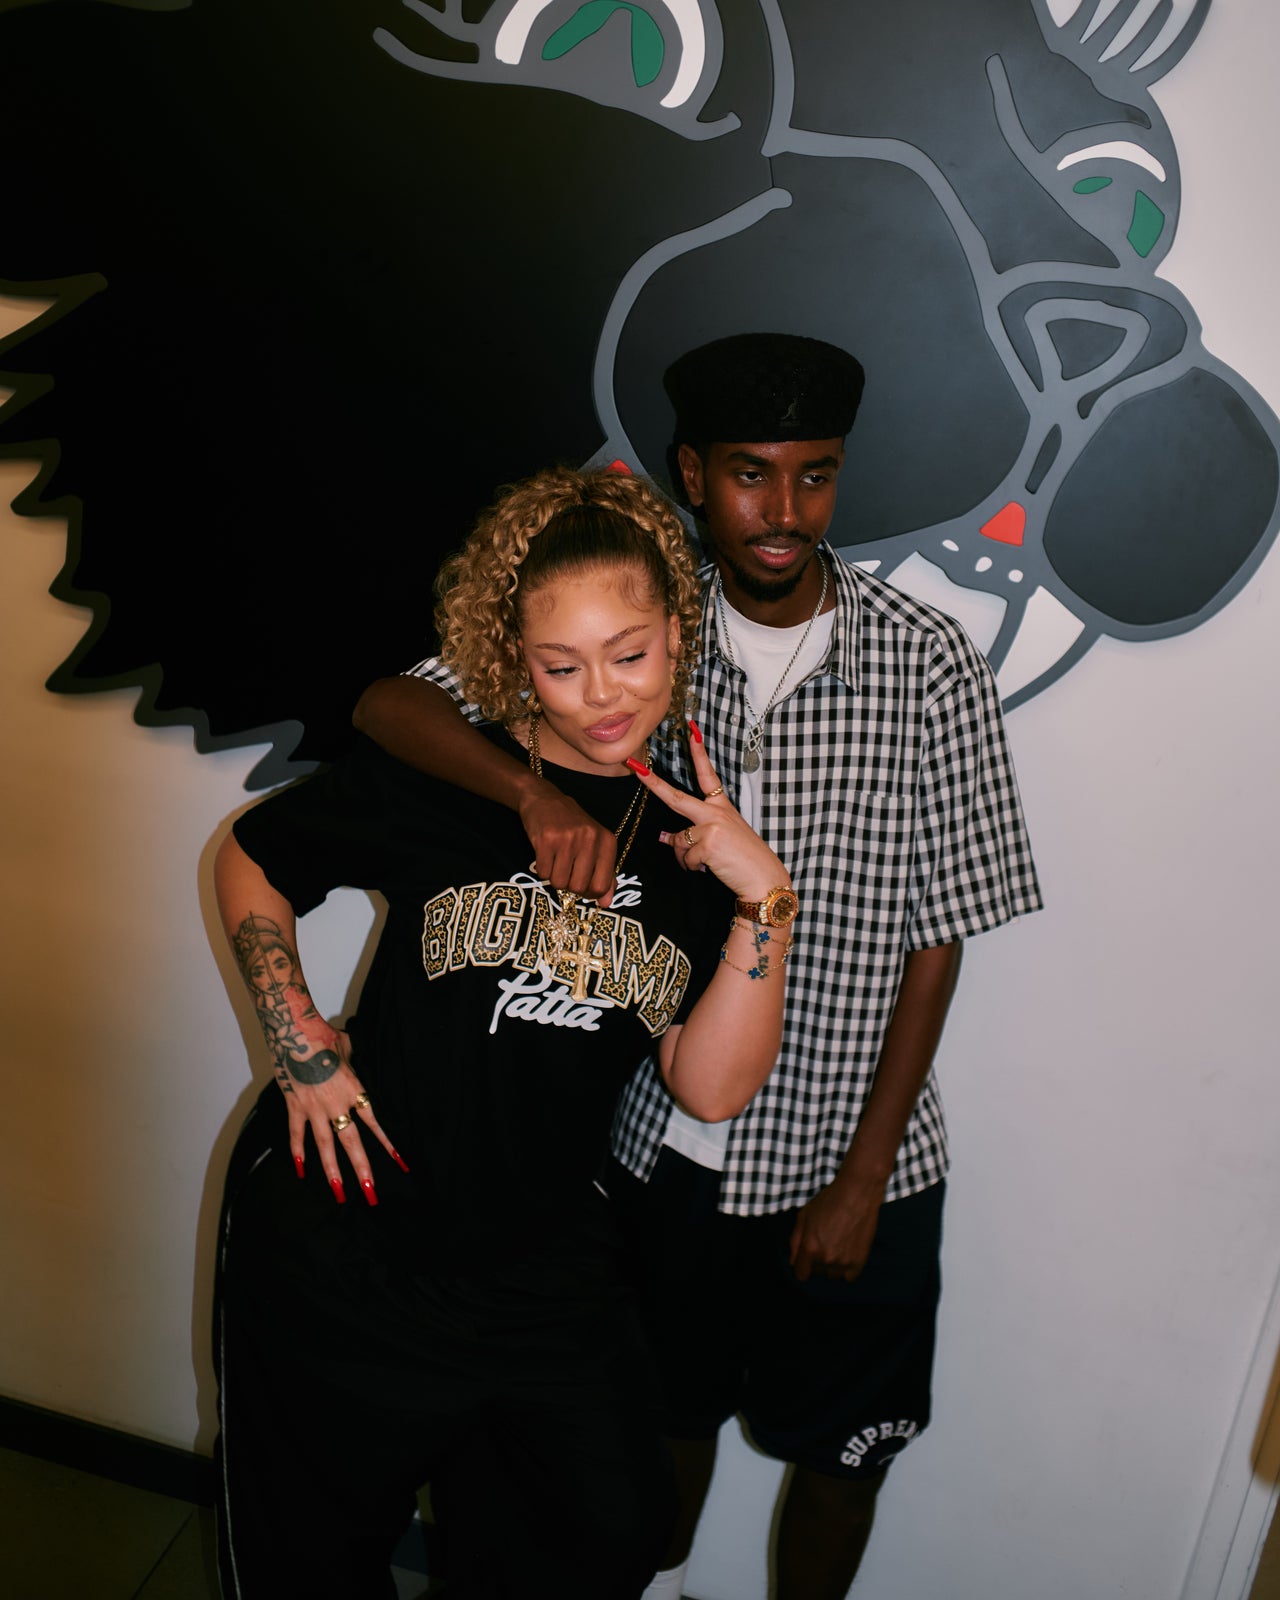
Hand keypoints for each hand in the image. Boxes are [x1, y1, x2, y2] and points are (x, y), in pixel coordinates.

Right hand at [280, 1027, 408, 1205]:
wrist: (296, 1032)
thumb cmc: (325, 1036)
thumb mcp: (348, 1048)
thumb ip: (353, 1061)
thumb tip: (353, 1059)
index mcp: (354, 1090)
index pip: (374, 1122)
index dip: (386, 1143)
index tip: (399, 1161)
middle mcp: (337, 1104)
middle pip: (353, 1142)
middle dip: (362, 1169)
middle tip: (370, 1192)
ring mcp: (315, 1108)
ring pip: (325, 1146)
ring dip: (332, 1171)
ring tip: (339, 1193)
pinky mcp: (295, 1106)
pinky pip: (296, 1133)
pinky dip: (297, 1151)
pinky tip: (301, 1170)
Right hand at [518, 785, 618, 904]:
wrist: (545, 800)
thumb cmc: (573, 827)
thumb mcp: (596, 845)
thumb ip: (605, 874)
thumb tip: (606, 903)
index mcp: (607, 842)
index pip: (602, 885)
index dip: (590, 893)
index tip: (583, 886)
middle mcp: (590, 839)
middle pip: (579, 887)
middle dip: (570, 885)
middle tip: (566, 870)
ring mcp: (568, 839)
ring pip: (559, 883)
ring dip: (555, 877)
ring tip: (556, 860)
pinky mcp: (546, 840)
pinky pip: (543, 873)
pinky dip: (542, 869)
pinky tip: (546, 854)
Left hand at [629, 721, 787, 900]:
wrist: (764, 879)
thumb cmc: (745, 859)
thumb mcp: (722, 839)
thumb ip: (694, 834)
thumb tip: (664, 837)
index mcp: (722, 807)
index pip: (708, 775)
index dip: (699, 753)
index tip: (691, 730)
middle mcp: (716, 812)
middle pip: (675, 797)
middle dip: (652, 783)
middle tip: (634, 767)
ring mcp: (712, 827)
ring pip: (678, 841)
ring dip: (685, 857)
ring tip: (706, 863)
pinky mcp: (708, 844)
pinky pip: (685, 858)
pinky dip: (693, 868)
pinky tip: (711, 868)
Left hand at [788, 1176, 884, 1282]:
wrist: (857, 1194)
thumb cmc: (828, 1201)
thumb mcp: (804, 1216)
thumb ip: (795, 1241)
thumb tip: (793, 1262)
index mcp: (810, 1248)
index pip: (801, 1274)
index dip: (801, 1266)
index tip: (806, 1258)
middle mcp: (826, 1259)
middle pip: (817, 1274)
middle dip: (816, 1263)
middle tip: (823, 1245)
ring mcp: (844, 1262)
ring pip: (833, 1276)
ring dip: (832, 1267)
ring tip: (835, 1248)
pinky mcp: (860, 1261)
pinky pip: (849, 1277)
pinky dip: (846, 1269)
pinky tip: (846, 1255)